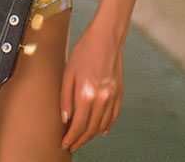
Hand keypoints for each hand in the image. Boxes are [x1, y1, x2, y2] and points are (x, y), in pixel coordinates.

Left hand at [59, 25, 123, 152]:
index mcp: (86, 93)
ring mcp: (112, 96)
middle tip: (72, 145)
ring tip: (83, 139)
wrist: (106, 38)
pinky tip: (102, 130)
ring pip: (103, 125)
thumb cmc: (84, 50)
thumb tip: (65, 119)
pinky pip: (114, 115)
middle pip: (91, 128)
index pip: (78, 125)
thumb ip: (65, 97)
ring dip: (92, 135)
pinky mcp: (120, 92)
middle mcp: (101, 98)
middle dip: (80, 140)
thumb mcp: (68, 72)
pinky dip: (108, 125)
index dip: (71, 138)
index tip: (65, 144)